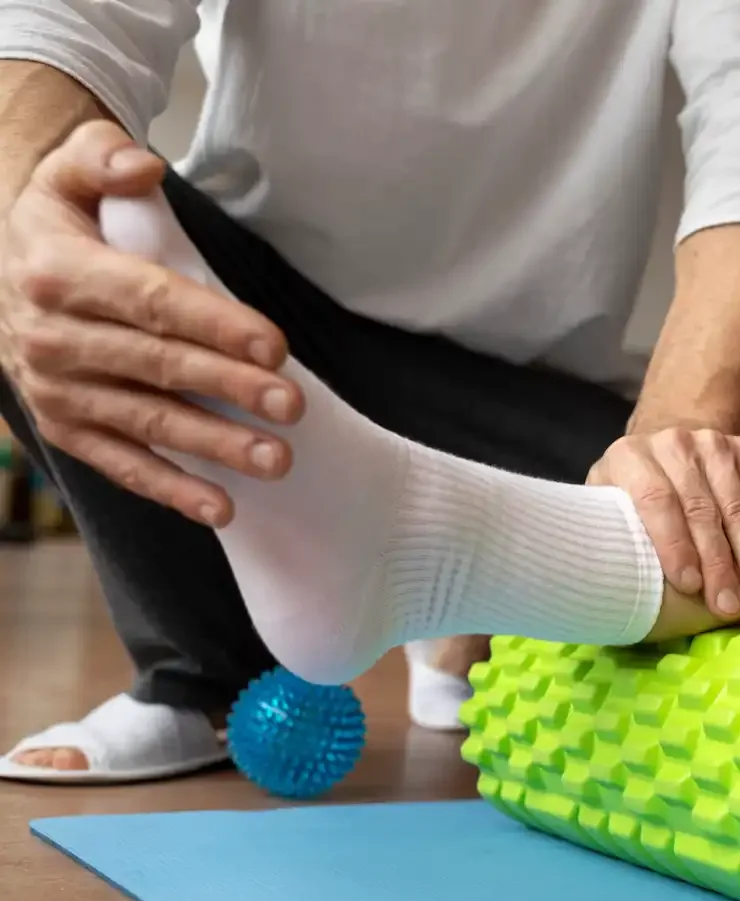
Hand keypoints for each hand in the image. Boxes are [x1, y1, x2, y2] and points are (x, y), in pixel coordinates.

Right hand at [0, 120, 300, 526]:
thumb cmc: (56, 221)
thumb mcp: (66, 172)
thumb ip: (101, 158)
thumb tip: (142, 166)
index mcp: (60, 273)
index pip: (150, 302)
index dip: (215, 325)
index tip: (275, 347)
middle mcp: (51, 338)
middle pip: (157, 366)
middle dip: (229, 388)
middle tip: (293, 407)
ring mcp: (55, 390)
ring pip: (145, 421)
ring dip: (212, 445)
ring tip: (276, 459)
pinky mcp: (64, 427)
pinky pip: (120, 463)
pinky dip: (170, 489)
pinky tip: (221, 508)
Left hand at [588, 428, 739, 618]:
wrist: (664, 444)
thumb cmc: (628, 494)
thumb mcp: (605, 506)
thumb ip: (613, 533)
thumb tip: (617, 584)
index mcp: (630, 457)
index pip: (656, 500)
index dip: (674, 544)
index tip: (690, 586)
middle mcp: (673, 444)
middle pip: (702, 509)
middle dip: (719, 562)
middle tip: (730, 606)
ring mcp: (713, 445)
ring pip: (739, 507)